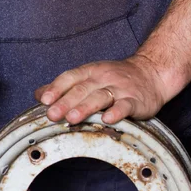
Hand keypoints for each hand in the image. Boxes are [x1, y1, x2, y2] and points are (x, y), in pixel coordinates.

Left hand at [34, 56, 167, 124]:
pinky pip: (125, 105)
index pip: (70, 77)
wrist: (151, 73)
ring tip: (72, 118)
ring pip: (101, 97)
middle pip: (82, 89)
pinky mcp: (136, 100)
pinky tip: (108, 119)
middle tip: (52, 114)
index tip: (44, 100)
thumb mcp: (89, 77)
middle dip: (66, 102)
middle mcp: (103, 78)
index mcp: (90, 71)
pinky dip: (117, 112)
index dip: (56, 88)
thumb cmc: (114, 79)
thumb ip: (64, 86)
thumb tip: (38, 95)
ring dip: (85, 107)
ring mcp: (120, 89)